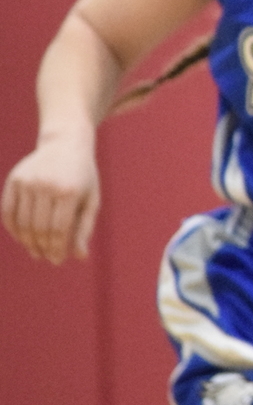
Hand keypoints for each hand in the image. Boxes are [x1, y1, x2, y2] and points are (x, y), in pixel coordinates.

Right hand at [2, 139, 100, 264]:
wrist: (66, 144)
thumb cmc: (83, 177)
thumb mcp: (91, 200)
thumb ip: (84, 228)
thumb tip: (80, 256)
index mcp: (68, 192)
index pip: (58, 230)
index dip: (56, 249)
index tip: (57, 260)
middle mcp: (46, 186)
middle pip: (39, 228)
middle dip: (41, 247)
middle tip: (44, 257)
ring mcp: (27, 182)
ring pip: (22, 222)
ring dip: (26, 241)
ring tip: (34, 250)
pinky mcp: (14, 179)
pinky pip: (8, 211)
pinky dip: (13, 228)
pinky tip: (21, 237)